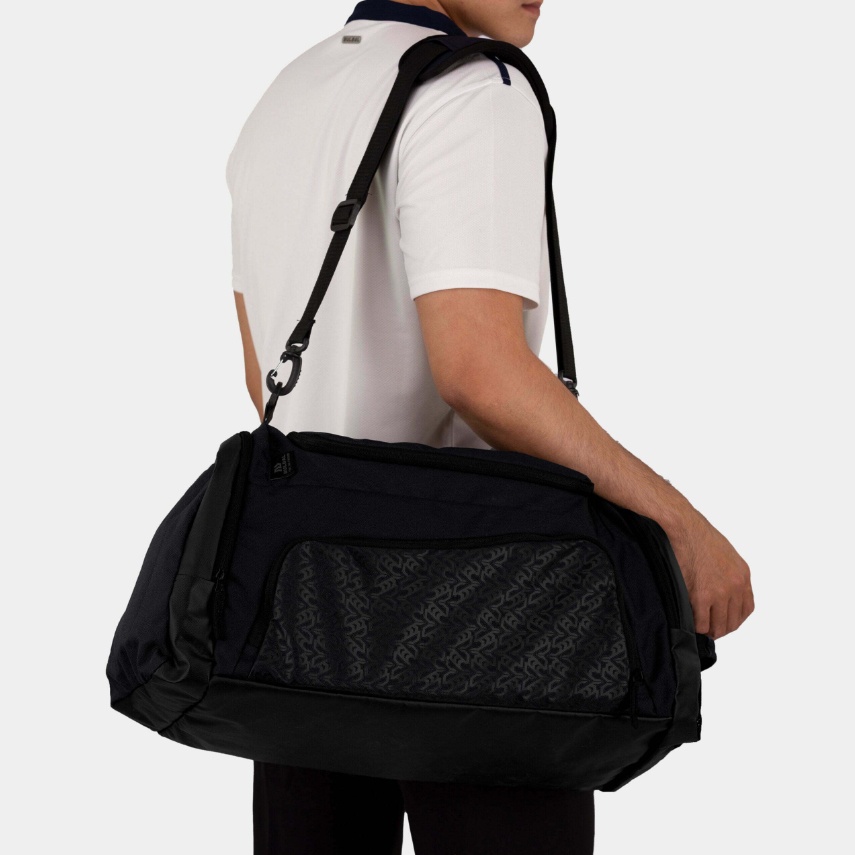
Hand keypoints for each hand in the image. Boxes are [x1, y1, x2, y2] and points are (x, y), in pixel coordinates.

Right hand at [667, 511, 754, 640]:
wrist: (684, 527)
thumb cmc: (698, 535)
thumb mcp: (725, 554)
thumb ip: (728, 574)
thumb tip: (719, 590)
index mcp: (743, 575)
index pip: (746, 609)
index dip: (734, 619)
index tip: (723, 621)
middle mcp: (735, 586)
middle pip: (733, 622)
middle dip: (720, 627)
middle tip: (708, 627)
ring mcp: (719, 592)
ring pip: (718, 626)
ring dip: (708, 629)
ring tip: (699, 626)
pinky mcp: (701, 595)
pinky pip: (701, 623)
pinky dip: (696, 626)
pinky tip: (690, 620)